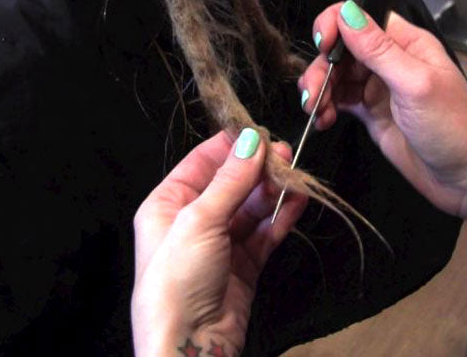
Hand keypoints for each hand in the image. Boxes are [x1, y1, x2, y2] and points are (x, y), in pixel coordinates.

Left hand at [131, 130, 307, 356]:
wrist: (188, 348)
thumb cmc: (177, 280)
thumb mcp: (199, 221)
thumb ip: (230, 180)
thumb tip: (252, 139)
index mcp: (167, 204)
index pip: (202, 162)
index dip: (231, 146)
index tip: (260, 132)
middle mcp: (193, 220)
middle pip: (231, 183)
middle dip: (258, 169)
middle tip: (285, 154)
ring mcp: (220, 242)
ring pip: (252, 206)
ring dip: (273, 192)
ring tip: (295, 177)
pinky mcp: (244, 263)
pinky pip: (265, 231)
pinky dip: (282, 216)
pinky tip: (298, 201)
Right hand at [300, 1, 466, 217]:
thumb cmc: (453, 127)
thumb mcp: (415, 84)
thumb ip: (379, 50)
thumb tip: (345, 11)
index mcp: (406, 43)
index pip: (362, 17)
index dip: (336, 24)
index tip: (322, 46)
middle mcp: (390, 60)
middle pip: (342, 48)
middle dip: (321, 67)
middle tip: (312, 94)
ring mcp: (378, 87)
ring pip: (336, 75)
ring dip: (319, 89)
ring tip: (316, 112)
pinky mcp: (370, 113)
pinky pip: (339, 100)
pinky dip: (325, 107)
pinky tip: (322, 120)